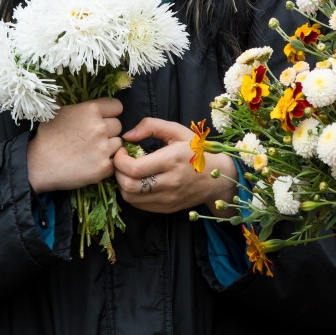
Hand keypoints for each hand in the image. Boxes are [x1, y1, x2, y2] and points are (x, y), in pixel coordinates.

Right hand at [27, 98, 122, 192]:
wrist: (38, 164)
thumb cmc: (46, 136)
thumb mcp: (57, 111)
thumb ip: (73, 102)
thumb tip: (68, 86)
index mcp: (90, 110)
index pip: (117, 106)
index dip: (110, 112)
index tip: (103, 118)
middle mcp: (100, 127)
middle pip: (118, 125)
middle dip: (109, 130)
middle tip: (93, 137)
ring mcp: (104, 148)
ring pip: (118, 143)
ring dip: (109, 146)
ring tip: (92, 150)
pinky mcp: (104, 167)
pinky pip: (114, 161)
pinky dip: (106, 162)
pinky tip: (92, 162)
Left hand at [114, 118, 236, 213]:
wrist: (218, 177)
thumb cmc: (197, 150)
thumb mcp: (177, 131)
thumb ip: (150, 126)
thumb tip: (127, 135)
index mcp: (171, 161)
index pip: (134, 169)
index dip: (119, 160)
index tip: (122, 150)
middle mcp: (169, 183)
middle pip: (129, 186)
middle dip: (117, 173)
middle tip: (121, 162)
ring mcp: (168, 199)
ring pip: (131, 198)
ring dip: (122, 184)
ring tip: (127, 172)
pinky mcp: (167, 208)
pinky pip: (140, 205)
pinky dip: (131, 194)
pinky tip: (136, 182)